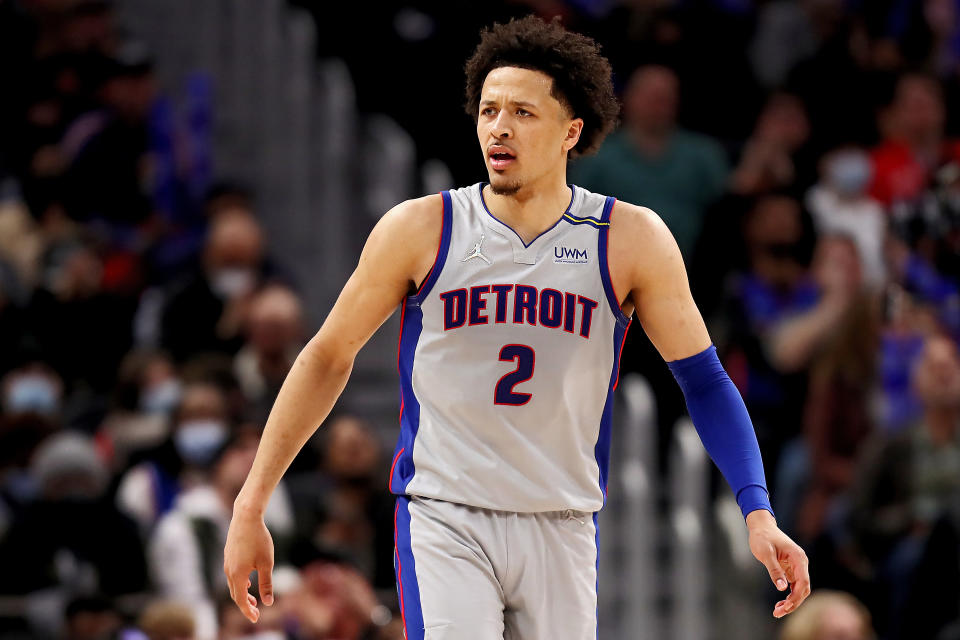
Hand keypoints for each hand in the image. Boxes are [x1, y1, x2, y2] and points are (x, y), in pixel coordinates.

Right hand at [223, 505, 274, 622]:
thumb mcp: (267, 563)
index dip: (248, 612)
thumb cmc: (259, 539)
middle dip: (245, 605)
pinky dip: (239, 583)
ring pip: (233, 585)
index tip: (256, 619)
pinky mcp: (228, 555)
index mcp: (238, 575)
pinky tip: (248, 581)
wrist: (246, 517)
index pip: (241, 600)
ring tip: (253, 600)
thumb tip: (268, 603)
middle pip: (235, 594)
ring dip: (242, 594)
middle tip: (256, 612)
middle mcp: (229, 571)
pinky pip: (232, 575)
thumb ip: (266, 584)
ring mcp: (227, 562)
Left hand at [746, 509, 810, 617]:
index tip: (785, 607)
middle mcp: (801, 563)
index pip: (803, 582)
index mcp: (798, 558)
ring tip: (777, 611)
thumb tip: (782, 588)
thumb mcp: (766, 553)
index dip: (796, 597)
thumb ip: (774, 570)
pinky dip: (788, 595)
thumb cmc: (762, 537)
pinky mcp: (791, 569)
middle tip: (778, 612)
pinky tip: (780, 604)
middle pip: (803, 588)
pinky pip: (793, 586)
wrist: (761, 526)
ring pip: (799, 589)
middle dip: (793, 603)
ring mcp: (797, 566)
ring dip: (791, 601)